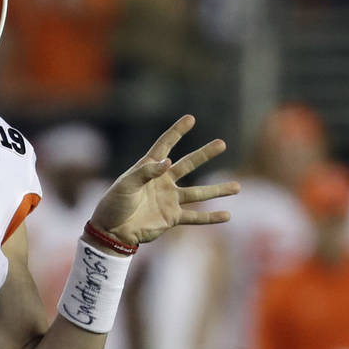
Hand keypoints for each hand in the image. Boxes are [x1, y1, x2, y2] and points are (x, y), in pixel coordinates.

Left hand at [89, 115, 238, 245]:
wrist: (112, 230)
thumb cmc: (114, 204)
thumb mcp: (126, 184)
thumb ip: (146, 172)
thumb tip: (168, 162)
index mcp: (148, 168)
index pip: (165, 145)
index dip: (177, 132)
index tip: (190, 118)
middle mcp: (162, 182)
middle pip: (188, 164)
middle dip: (205, 154)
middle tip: (222, 143)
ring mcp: (169, 200)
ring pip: (198, 193)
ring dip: (218, 190)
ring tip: (237, 186)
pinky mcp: (172, 218)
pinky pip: (195, 217)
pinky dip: (210, 218)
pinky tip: (227, 215)